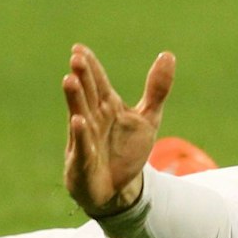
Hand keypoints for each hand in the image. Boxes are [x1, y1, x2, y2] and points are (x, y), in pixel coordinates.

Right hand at [63, 44, 174, 216]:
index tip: (79, 48)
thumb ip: (157, 89)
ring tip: (69, 80)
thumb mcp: (149, 118)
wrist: (119, 189)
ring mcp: (85, 139)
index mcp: (107, 106)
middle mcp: (93, 118)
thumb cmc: (127, 150)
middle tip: (76, 58)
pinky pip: (82, 146)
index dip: (90, 65)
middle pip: (87, 94)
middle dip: (82, 76)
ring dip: (75, 99)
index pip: (98, 81)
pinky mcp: (83, 161)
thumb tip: (168, 54)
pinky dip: (81, 134)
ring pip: (80, 114)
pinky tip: (78, 121)